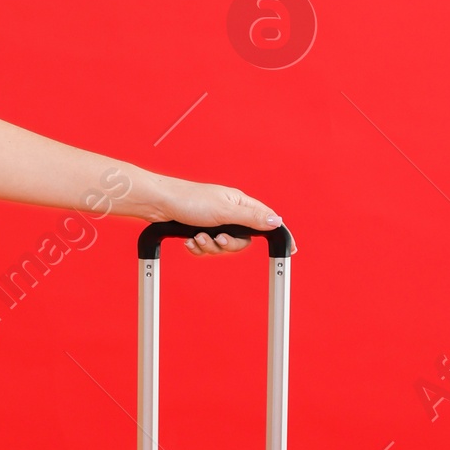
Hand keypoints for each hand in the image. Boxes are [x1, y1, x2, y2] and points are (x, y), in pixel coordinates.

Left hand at [164, 179, 282, 255]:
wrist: (158, 204)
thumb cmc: (189, 200)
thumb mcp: (224, 211)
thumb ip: (252, 218)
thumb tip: (276, 221)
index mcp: (240, 203)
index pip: (266, 219)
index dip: (278, 233)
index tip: (291, 248)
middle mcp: (229, 212)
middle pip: (242, 240)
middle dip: (227, 245)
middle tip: (217, 239)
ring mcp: (214, 222)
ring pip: (223, 246)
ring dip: (209, 247)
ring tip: (197, 237)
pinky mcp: (200, 230)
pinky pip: (207, 248)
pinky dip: (198, 247)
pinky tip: (189, 241)